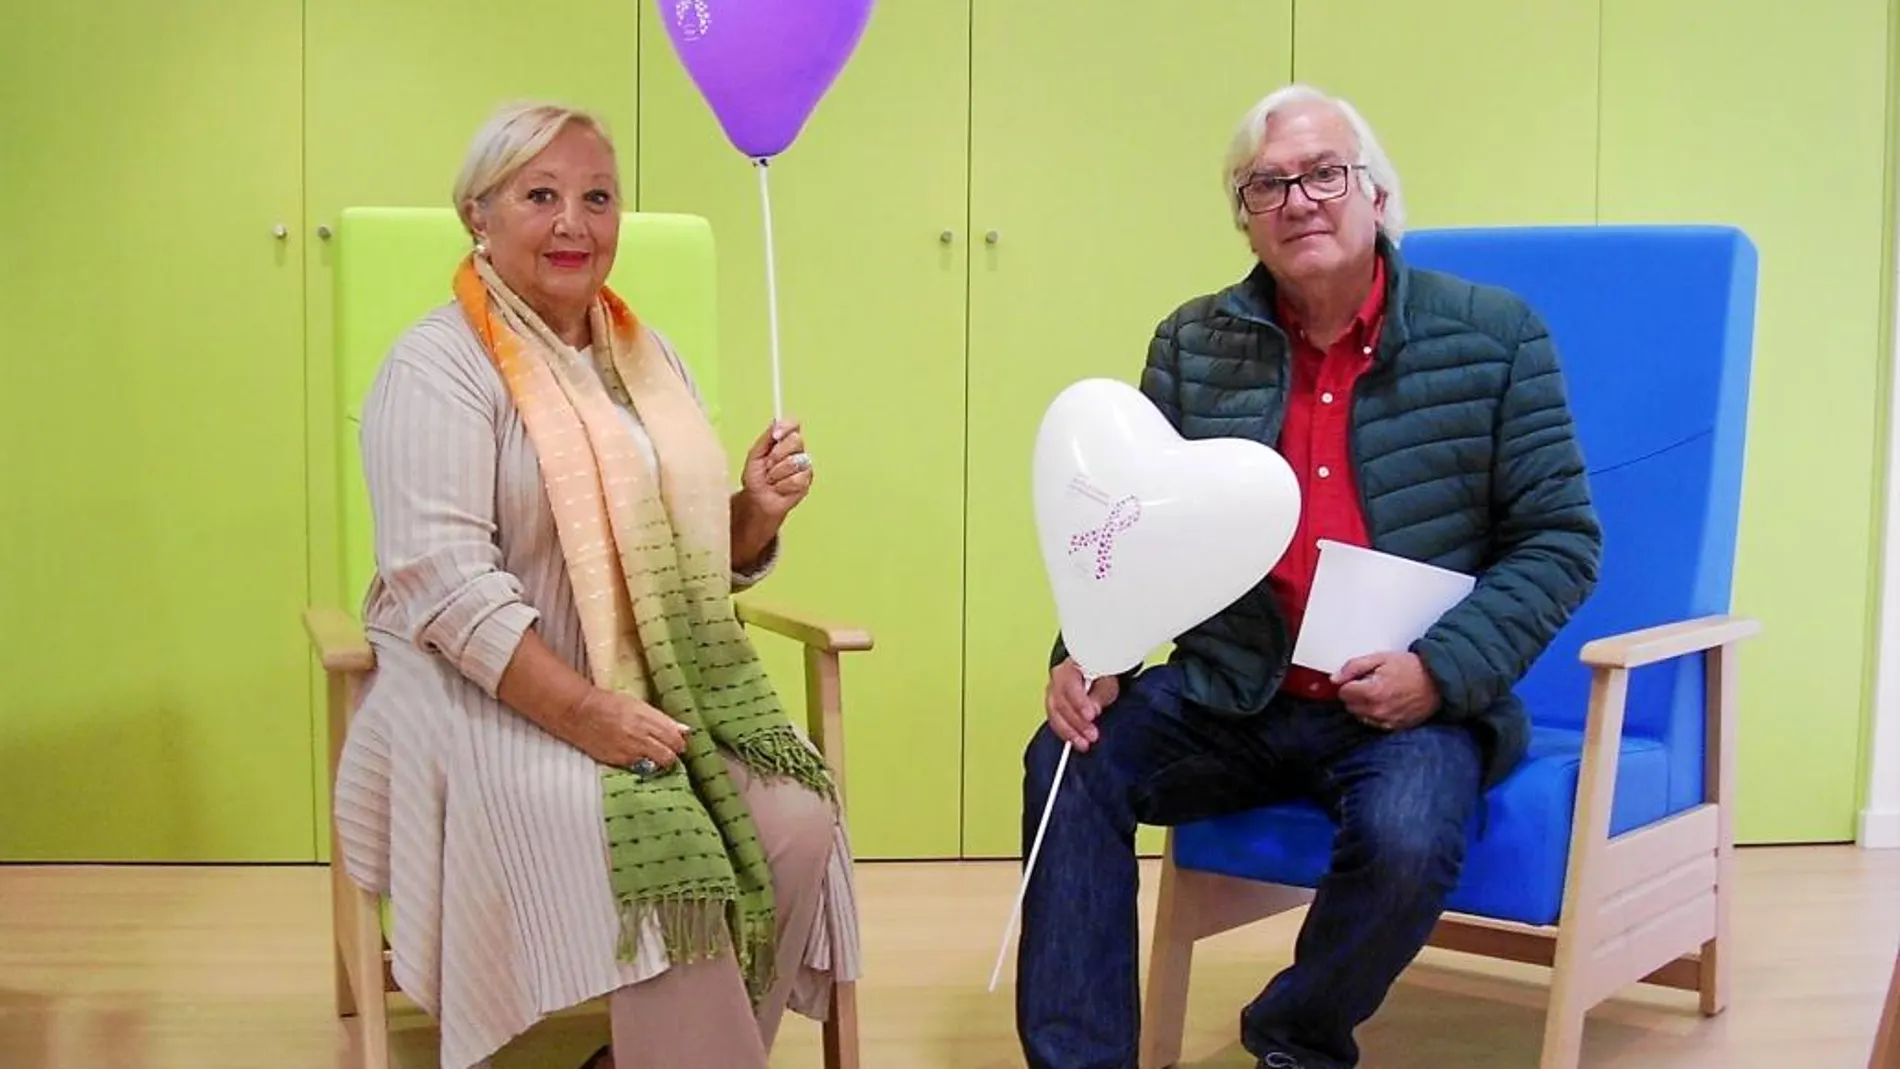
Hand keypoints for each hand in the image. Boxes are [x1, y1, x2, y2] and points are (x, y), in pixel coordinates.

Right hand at [571, 689, 690, 770]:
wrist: (580, 713)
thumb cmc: (609, 704)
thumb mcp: (638, 705)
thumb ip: (661, 719)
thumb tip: (684, 730)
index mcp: (647, 717)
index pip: (674, 736)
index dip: (679, 743)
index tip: (678, 743)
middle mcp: (641, 734)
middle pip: (670, 753)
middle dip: (673, 754)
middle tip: (669, 752)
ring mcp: (630, 749)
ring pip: (658, 763)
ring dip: (660, 762)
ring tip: (655, 758)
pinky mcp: (619, 760)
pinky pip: (641, 768)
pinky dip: (644, 765)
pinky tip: (640, 759)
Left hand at [739, 418, 812, 521]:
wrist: (757, 499)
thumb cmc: (756, 478)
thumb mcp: (755, 455)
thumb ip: (766, 438)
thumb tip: (776, 423)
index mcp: (784, 440)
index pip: (794, 424)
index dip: (786, 427)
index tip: (775, 435)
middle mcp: (797, 451)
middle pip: (797, 441)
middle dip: (777, 454)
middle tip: (768, 465)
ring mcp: (804, 466)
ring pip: (795, 462)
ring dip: (777, 473)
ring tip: (772, 479)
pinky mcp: (806, 481)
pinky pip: (797, 479)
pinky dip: (783, 485)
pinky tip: (779, 488)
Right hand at [1044, 658, 1120, 752]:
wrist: (1088, 674)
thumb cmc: (1097, 676)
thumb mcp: (1106, 681)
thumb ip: (1100, 694)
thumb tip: (1094, 708)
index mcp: (1069, 668)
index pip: (1070, 686)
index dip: (1080, 702)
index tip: (1091, 715)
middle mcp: (1056, 680)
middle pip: (1061, 703)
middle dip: (1077, 722)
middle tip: (1092, 735)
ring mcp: (1051, 694)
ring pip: (1055, 715)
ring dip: (1070, 732)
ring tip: (1084, 744)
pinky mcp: (1051, 707)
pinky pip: (1054, 722)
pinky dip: (1065, 734)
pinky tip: (1075, 742)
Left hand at [1333, 652, 1439, 730]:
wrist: (1437, 681)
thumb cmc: (1410, 667)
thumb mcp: (1380, 658)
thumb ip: (1354, 667)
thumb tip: (1334, 679)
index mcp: (1372, 692)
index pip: (1343, 692)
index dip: (1349, 682)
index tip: (1360, 677)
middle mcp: (1377, 711)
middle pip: (1350, 705)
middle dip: (1355, 694)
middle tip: (1372, 683)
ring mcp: (1386, 722)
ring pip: (1360, 715)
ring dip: (1364, 705)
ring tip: (1381, 692)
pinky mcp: (1394, 728)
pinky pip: (1373, 723)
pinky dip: (1375, 714)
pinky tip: (1387, 703)